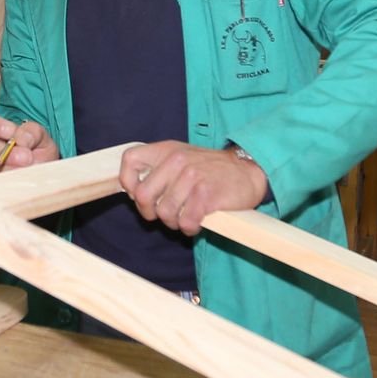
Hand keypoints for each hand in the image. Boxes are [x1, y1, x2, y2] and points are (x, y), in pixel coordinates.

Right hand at [0, 109, 58, 173]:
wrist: (44, 168)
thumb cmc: (37, 147)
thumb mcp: (39, 134)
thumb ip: (30, 132)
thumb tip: (19, 140)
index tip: (9, 131)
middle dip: (4, 151)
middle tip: (26, 155)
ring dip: (11, 166)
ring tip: (28, 165)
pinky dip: (12, 178)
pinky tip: (23, 174)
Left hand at [120, 142, 269, 236]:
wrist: (248, 172)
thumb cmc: (211, 171)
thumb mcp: (182, 159)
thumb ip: (158, 170)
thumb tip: (133, 193)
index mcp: (167, 150)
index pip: (129, 160)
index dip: (128, 182)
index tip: (141, 195)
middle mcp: (176, 160)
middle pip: (142, 195)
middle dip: (150, 212)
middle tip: (165, 214)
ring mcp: (191, 176)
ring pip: (164, 213)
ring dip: (174, 222)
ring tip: (186, 216)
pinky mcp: (205, 194)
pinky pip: (185, 221)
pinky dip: (190, 227)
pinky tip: (198, 221)